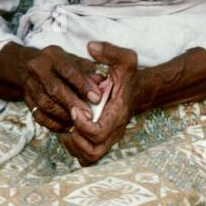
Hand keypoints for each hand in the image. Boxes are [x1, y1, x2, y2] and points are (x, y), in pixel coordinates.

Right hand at [23, 45, 95, 133]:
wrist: (35, 69)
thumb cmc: (63, 66)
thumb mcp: (77, 62)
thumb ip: (90, 72)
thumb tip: (102, 83)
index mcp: (52, 55)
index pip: (68, 70)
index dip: (83, 85)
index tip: (96, 98)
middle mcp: (37, 68)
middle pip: (54, 89)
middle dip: (73, 103)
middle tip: (88, 116)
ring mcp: (29, 84)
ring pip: (46, 104)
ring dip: (64, 115)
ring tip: (79, 122)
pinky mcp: (26, 99)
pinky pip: (39, 116)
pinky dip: (54, 124)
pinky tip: (67, 127)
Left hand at [58, 41, 152, 165]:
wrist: (138, 91)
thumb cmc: (129, 77)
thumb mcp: (125, 59)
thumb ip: (110, 51)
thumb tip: (91, 47)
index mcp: (117, 115)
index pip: (97, 133)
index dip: (82, 124)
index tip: (75, 108)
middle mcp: (114, 132)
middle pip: (92, 152)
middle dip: (76, 141)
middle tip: (69, 124)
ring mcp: (108, 139)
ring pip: (89, 158)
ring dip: (74, 147)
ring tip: (67, 129)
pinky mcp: (102, 141)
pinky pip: (87, 156)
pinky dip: (76, 149)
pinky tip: (70, 130)